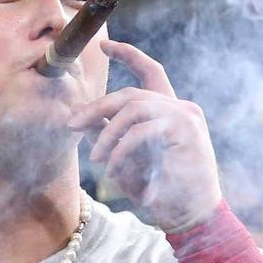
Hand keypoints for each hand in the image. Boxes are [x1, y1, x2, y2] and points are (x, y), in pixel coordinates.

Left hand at [68, 40, 222, 231]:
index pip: (151, 71)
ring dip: (107, 133)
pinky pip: (141, 131)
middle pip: (131, 93)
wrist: (191, 216)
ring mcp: (185, 116)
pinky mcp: (185, 130)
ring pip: (133, 108)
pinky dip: (120, 149)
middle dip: (96, 107)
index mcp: (170, 111)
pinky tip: (112, 168)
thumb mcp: (127, 159)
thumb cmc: (160, 190)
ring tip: (96, 157)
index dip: (128, 54)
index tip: (104, 46)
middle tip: (72, 124)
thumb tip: (80, 117)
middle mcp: (181, 108)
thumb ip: (108, 135)